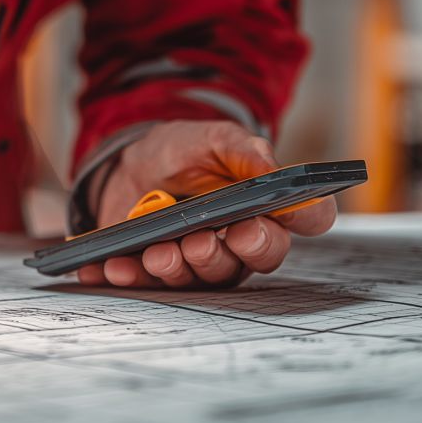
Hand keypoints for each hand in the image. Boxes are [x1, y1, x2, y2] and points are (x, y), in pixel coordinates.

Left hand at [76, 120, 334, 289]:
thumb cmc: (183, 151)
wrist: (131, 161)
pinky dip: (132, 276)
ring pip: (205, 278)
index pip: (308, 217)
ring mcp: (202, 261)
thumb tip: (272, 169)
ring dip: (180, 268)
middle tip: (202, 242)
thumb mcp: (212, 139)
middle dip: (226, 253)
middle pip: (254, 259)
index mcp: (267, 206)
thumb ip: (244, 151)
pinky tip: (113, 267)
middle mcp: (242, 241)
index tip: (278, 216)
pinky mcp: (162, 271)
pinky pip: (152, 283)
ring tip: (157, 253)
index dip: (304, 218)